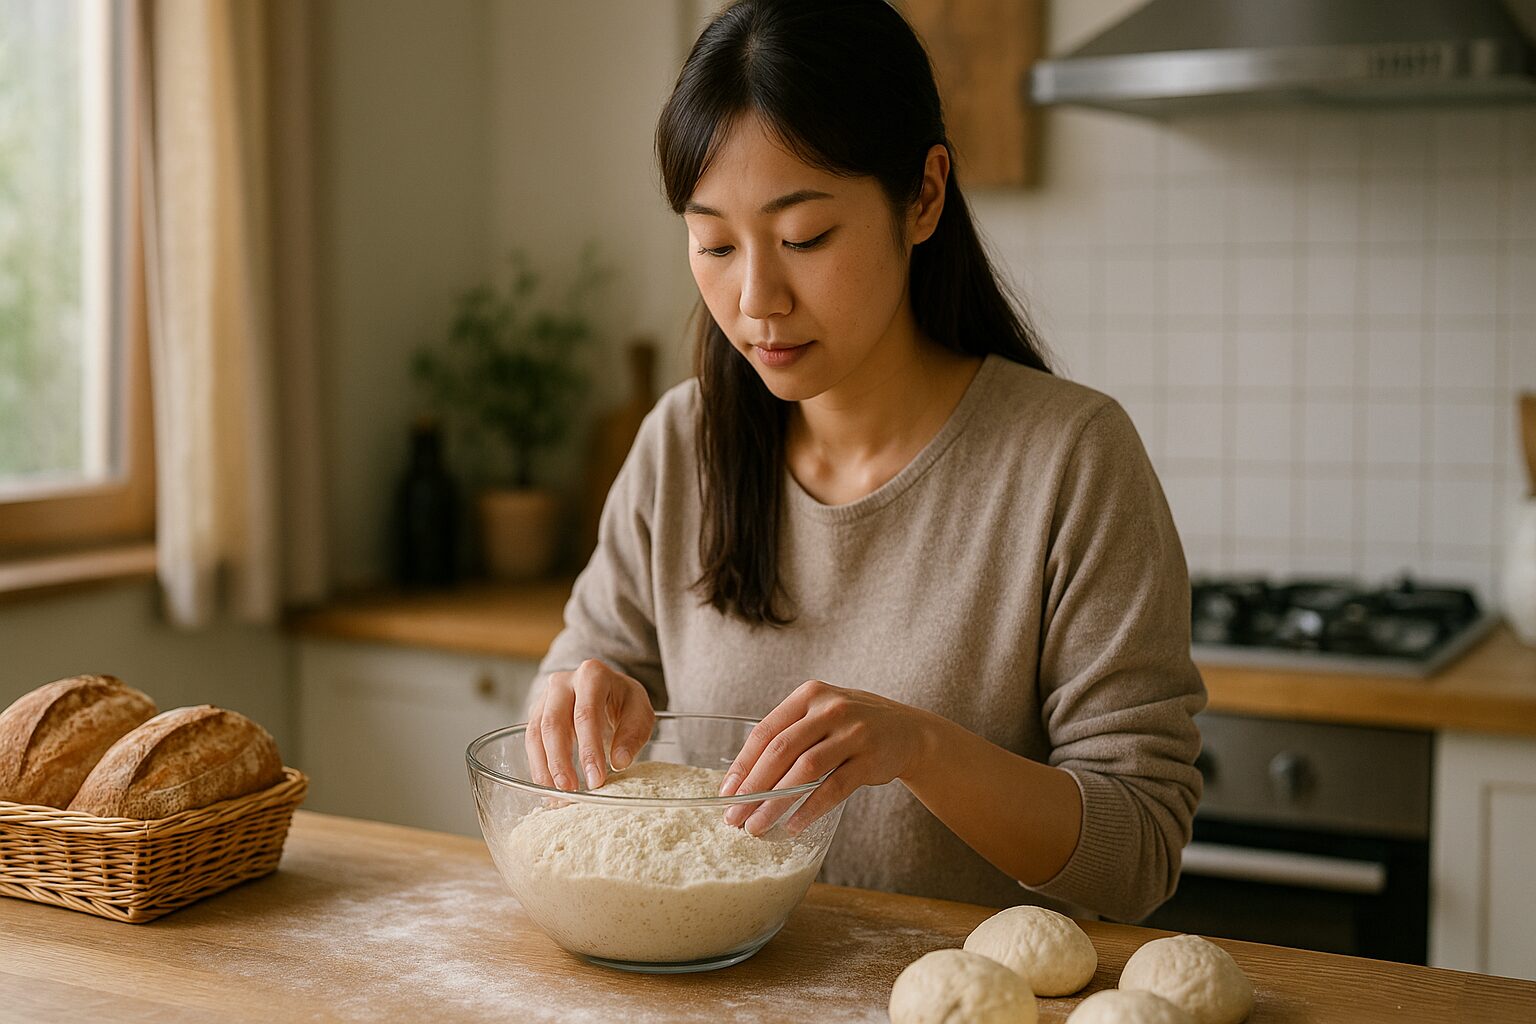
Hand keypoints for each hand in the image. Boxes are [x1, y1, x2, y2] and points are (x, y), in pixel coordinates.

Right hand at [524, 659, 655, 791]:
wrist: (608, 690)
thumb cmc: (624, 702)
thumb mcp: (640, 714)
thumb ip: (632, 735)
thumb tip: (619, 762)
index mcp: (592, 675)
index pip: (587, 714)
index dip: (589, 749)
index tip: (596, 779)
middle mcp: (563, 682)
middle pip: (554, 722)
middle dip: (561, 760)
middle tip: (571, 790)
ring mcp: (546, 696)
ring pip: (536, 732)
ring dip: (545, 766)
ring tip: (558, 793)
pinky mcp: (536, 712)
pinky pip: (531, 739)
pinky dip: (538, 765)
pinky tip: (548, 785)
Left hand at [718, 680, 934, 836]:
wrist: (908, 731)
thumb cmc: (851, 727)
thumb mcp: (820, 715)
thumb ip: (788, 736)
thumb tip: (742, 781)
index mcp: (808, 695)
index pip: (765, 732)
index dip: (743, 765)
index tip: (726, 794)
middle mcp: (829, 709)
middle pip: (781, 751)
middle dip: (753, 788)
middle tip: (734, 816)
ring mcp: (853, 732)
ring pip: (804, 770)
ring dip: (776, 802)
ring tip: (757, 826)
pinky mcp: (870, 758)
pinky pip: (834, 787)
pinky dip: (810, 808)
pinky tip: (793, 825)